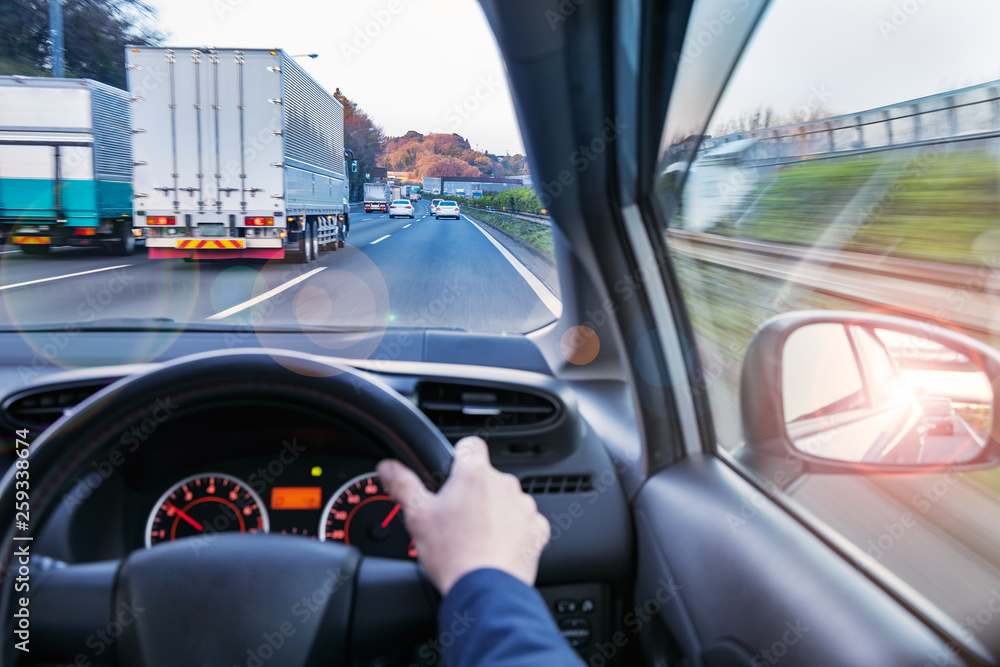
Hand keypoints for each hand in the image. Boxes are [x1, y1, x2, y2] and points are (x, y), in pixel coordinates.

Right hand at [377, 436, 550, 595]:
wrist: (486, 591)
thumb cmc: (453, 554)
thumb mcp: (417, 516)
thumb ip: (403, 485)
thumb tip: (388, 467)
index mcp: (474, 475)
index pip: (470, 446)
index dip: (458, 456)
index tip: (452, 471)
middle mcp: (505, 485)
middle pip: (486, 479)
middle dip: (473, 494)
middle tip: (456, 518)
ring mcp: (524, 507)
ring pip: (506, 501)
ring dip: (495, 513)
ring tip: (475, 538)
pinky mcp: (537, 530)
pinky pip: (525, 524)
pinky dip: (514, 533)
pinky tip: (496, 548)